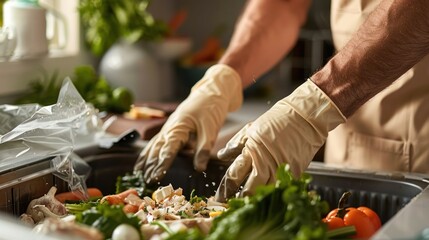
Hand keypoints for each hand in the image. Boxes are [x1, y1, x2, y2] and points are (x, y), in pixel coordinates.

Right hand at [134, 64, 242, 183]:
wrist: (211, 92)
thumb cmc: (211, 108)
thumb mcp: (211, 129)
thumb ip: (204, 149)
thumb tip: (199, 168)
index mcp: (178, 127)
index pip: (168, 149)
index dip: (162, 164)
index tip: (157, 176)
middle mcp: (169, 127)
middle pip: (157, 148)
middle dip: (151, 165)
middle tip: (146, 180)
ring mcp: (168, 127)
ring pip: (154, 145)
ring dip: (146, 159)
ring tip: (138, 173)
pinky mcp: (171, 128)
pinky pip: (157, 141)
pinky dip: (149, 152)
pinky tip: (144, 160)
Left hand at [215, 80, 345, 201]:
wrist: (304, 118)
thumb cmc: (277, 121)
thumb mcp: (251, 128)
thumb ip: (236, 144)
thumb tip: (222, 156)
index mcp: (252, 151)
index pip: (234, 175)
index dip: (225, 188)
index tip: (219, 196)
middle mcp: (266, 163)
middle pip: (250, 188)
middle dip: (239, 199)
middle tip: (231, 206)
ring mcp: (282, 169)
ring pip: (266, 191)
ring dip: (256, 199)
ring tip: (247, 206)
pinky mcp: (295, 173)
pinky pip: (281, 187)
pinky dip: (273, 193)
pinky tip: (266, 197)